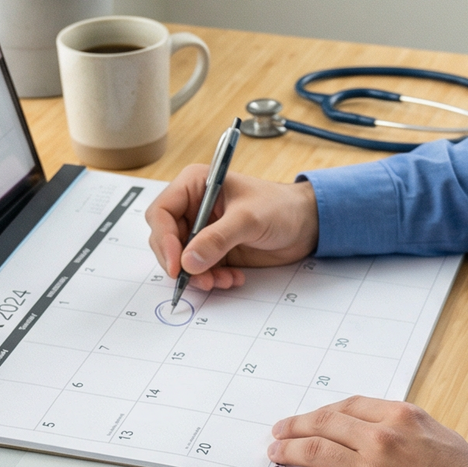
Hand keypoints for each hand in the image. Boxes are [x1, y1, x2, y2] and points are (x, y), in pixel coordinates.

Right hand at [146, 168, 319, 290]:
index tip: (177, 264)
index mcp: (195, 185)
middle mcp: (194, 207)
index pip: (162, 212)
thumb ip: (218, 239)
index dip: (164, 239)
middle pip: (166, 240)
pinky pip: (199, 270)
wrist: (306, 224)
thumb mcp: (249, 219)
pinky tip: (232, 278)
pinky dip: (211, 279)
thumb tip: (189, 261)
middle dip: (180, 263)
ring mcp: (202, 231)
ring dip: (198, 276)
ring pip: (181, 260)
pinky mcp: (213, 250)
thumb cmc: (280, 207)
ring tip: (221, 281)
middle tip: (198, 279)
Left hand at [269, 397, 467, 466]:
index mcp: (402, 418)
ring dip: (287, 452)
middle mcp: (382, 440)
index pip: (348, 407)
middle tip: (278, 433)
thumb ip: (409, 428)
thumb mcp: (444, 438)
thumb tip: (378, 428)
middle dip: (294, 427)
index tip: (308, 418)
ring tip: (275, 454)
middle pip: (324, 425)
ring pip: (313, 454)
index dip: (321, 412)